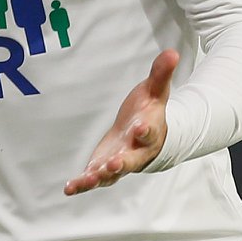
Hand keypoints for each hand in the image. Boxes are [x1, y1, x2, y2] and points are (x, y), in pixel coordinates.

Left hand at [65, 49, 178, 195]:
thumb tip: (172, 52)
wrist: (144, 134)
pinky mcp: (104, 168)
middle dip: (122, 163)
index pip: (149, 132)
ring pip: (111, 174)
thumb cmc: (149, 111)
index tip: (139, 126)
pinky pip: (94, 179)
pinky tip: (69, 188)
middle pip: (130, 160)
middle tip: (113, 164)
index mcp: (149, 132)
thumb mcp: (155, 91)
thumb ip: (161, 74)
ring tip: (86, 179)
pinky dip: (82, 184)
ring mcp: (119, 162)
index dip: (145, 130)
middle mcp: (136, 152)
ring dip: (99, 177)